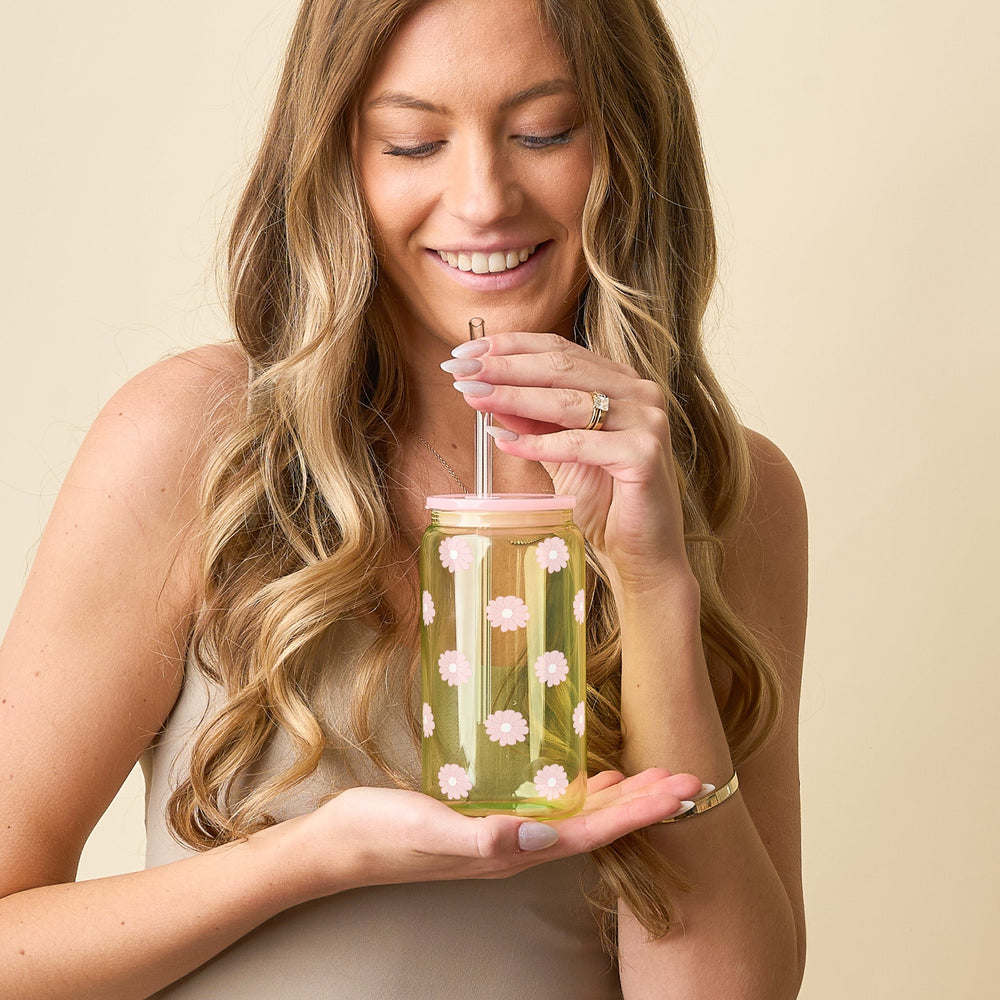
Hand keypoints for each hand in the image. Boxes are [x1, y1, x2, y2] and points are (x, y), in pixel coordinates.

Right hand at [297, 769, 700, 897]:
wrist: (339, 846)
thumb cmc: (380, 835)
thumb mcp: (426, 828)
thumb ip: (479, 835)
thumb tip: (535, 836)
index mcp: (512, 850)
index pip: (593, 831)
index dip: (640, 811)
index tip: (681, 789)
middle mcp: (518, 845)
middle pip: (597, 824)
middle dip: (644, 803)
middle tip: (689, 776)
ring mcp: (503, 832)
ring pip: (578, 815)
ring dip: (619, 797)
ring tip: (654, 775)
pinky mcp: (486, 815)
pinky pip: (548, 803)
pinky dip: (578, 788)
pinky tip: (586, 772)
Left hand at [445, 332, 690, 588]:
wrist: (641, 552)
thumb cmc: (603, 500)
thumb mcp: (557, 451)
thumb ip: (530, 419)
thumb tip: (485, 391)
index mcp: (619, 382)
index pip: (559, 349)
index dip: (509, 347)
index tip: (464, 351)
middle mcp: (638, 392)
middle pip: (560, 367)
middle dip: (504, 367)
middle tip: (461, 369)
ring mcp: (646, 420)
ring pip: (568, 401)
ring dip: (513, 398)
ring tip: (473, 397)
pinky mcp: (644, 454)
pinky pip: (580, 444)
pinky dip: (539, 444)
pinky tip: (505, 443)